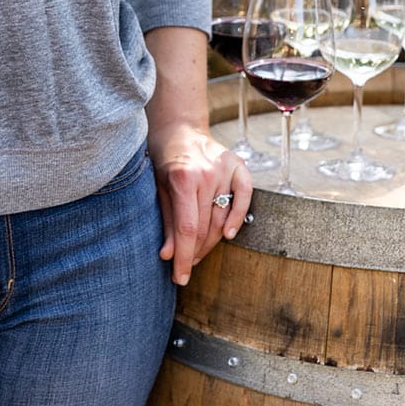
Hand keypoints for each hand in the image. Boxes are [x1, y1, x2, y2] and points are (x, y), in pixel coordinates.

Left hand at [148, 123, 251, 285]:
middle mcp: (206, 173)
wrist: (179, 127)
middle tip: (185, 266)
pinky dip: (238, 217)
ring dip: (211, 242)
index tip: (179, 277)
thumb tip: (168, 255)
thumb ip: (167, 221)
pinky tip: (229, 234)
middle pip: (205, 227)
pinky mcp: (238, 164)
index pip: (187, 228)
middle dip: (194, 252)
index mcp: (183, 177)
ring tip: (197, 253)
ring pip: (222, 218)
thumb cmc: (164, 158)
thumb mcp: (159, 188)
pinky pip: (245, 196)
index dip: (183, 257)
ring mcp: (224, 168)